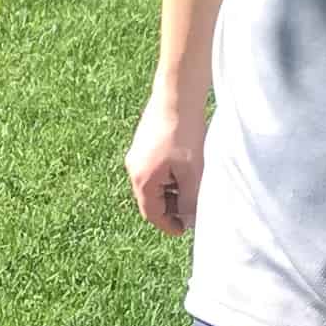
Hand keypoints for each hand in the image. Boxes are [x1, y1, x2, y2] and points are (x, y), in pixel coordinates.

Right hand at [125, 87, 204, 234]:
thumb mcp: (191, 173)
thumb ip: (189, 201)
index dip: (168, 225)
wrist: (177, 95)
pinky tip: (186, 169)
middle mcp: (133, 168)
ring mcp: (136, 154)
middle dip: (171, 208)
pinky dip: (168, 176)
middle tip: (192, 211)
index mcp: (142, 180)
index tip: (183, 230)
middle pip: (151, 199)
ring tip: (192, 189)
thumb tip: (189, 220)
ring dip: (171, 191)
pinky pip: (153, 168)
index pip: (151, 214)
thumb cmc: (184, 133)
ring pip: (153, 184)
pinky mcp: (142, 142)